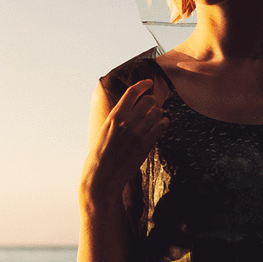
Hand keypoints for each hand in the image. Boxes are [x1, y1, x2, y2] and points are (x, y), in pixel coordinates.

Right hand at [81, 79, 169, 205]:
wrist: (101, 178)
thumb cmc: (98, 157)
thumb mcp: (103, 132)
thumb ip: (116, 120)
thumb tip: (125, 112)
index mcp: (114, 116)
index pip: (132, 92)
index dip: (143, 84)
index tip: (149, 83)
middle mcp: (127, 121)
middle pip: (149, 100)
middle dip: (153, 101)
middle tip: (153, 106)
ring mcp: (137, 133)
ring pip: (158, 112)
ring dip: (159, 113)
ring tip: (157, 118)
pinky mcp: (146, 144)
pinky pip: (162, 126)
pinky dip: (164, 124)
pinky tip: (161, 126)